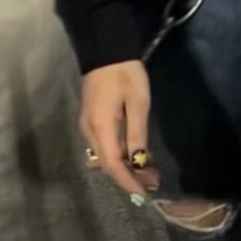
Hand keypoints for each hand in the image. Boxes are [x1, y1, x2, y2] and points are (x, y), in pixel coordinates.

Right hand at [79, 60, 156, 197]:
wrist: (105, 47)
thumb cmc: (124, 72)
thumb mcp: (138, 101)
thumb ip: (137, 134)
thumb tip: (139, 163)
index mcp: (100, 127)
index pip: (112, 165)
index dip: (128, 181)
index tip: (145, 193)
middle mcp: (89, 130)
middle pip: (107, 164)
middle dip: (129, 176)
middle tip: (153, 181)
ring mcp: (87, 124)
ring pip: (104, 156)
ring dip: (125, 166)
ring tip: (148, 170)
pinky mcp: (90, 118)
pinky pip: (103, 144)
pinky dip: (119, 154)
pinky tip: (134, 152)